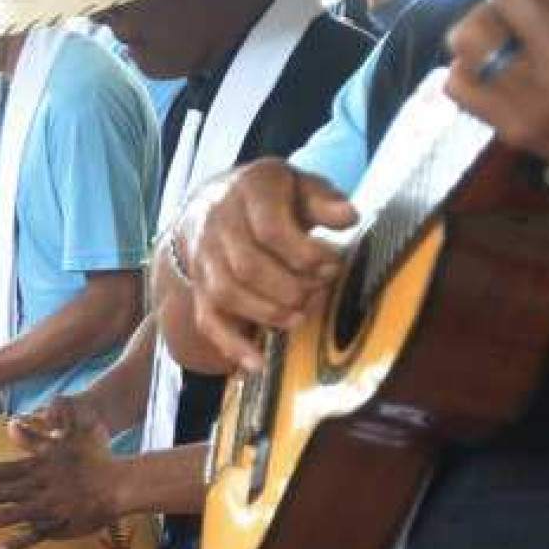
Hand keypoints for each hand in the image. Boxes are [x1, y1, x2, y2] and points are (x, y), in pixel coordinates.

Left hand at [0, 405, 125, 548]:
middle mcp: (35, 487)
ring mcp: (46, 508)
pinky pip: (34, 537)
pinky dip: (16, 544)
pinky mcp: (59, 526)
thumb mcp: (62, 440)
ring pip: (9, 515)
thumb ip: (34, 436)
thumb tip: (10, 424)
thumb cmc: (92, 458)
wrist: (119, 483)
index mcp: (34, 466)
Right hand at [181, 161, 355, 370]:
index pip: (270, 229)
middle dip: (289, 287)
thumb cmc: (272, 198)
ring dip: (266, 312)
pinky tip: (257, 363)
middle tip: (317, 292)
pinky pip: (208, 320)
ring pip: (226, 293)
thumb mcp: (299, 185)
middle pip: (247, 265)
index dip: (305, 254)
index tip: (332, 264)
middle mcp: (217, 222)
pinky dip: (232, 345)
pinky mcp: (199, 287)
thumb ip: (324, 200)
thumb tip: (349, 217)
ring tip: (298, 319)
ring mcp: (203, 257)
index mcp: (248, 191)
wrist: (214, 202)